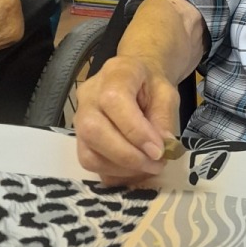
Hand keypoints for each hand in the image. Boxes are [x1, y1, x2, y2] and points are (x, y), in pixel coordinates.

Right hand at [74, 55, 179, 185]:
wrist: (137, 78)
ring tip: (148, 168)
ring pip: (88, 153)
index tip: (159, 151)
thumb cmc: (152, 84)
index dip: (136, 131)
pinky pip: (90, 162)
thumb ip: (164, 118)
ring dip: (121, 169)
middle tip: (156, 164)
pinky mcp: (79, 138)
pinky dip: (114, 172)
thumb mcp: (167, 93)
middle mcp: (89, 95)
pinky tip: (135, 170)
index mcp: (115, 74)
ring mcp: (79, 117)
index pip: (114, 102)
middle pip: (94, 131)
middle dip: (128, 156)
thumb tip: (162, 148)